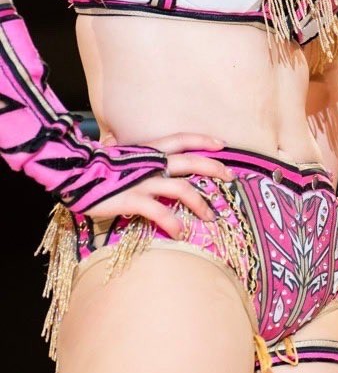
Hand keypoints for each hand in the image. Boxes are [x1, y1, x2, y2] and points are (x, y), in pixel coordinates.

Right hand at [83, 132, 234, 238]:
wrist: (73, 172)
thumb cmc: (96, 166)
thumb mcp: (121, 154)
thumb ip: (136, 156)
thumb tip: (142, 155)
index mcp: (148, 149)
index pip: (181, 139)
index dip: (202, 140)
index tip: (221, 144)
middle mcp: (150, 163)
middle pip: (190, 163)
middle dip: (214, 168)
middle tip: (230, 177)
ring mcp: (143, 181)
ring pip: (182, 190)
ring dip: (200, 204)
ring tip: (209, 216)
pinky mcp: (132, 200)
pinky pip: (160, 212)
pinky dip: (174, 223)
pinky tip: (181, 232)